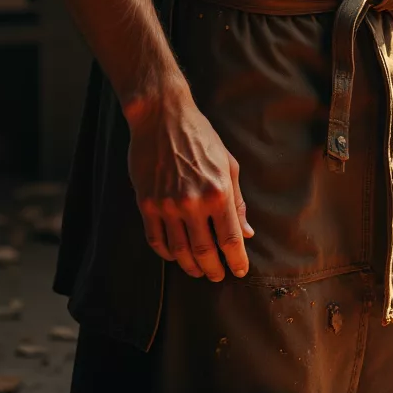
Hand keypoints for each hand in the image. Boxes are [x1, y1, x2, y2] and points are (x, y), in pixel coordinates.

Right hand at [126, 84, 253, 280]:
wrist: (162, 117)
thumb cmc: (200, 137)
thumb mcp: (228, 164)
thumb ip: (237, 201)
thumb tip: (246, 232)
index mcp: (218, 192)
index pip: (231, 240)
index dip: (236, 261)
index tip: (239, 271)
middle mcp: (193, 203)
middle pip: (205, 252)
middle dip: (214, 269)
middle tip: (218, 275)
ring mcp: (167, 206)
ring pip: (180, 252)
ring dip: (191, 266)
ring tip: (198, 270)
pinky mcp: (146, 204)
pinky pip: (156, 240)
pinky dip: (167, 254)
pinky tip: (175, 255)